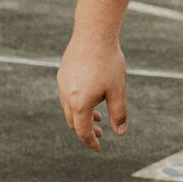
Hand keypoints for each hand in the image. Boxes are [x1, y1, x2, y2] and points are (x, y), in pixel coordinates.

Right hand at [58, 36, 127, 150]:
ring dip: (83, 115)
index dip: (91, 141)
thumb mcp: (117, 90)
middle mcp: (67, 96)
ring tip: (99, 115)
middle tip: (101, 132)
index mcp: (80, 104)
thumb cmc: (108, 62)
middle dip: (87, 129)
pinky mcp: (63, 73)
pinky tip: (92, 95)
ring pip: (69, 108)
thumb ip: (118, 113)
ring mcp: (63, 83)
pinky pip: (68, 94)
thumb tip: (120, 133)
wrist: (93, 34)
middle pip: (73, 121)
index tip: (98, 148)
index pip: (83, 131)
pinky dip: (78, 102)